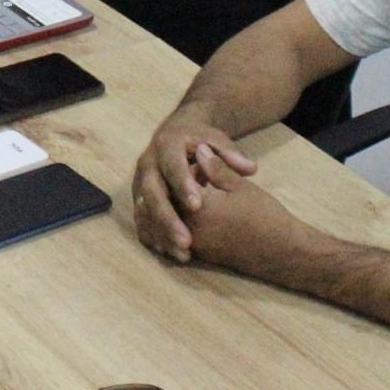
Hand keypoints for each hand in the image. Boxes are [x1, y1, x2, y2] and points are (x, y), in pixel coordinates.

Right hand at [131, 108, 257, 261]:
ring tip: (182, 254)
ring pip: (144, 210)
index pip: (173, 166)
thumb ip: (232, 155)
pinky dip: (153, 236)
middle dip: (167, 218)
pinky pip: (141, 220)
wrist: (173, 135)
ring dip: (160, 233)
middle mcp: (148, 164)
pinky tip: (171, 253)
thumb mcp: (216, 140)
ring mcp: (140, 182)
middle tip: (186, 242)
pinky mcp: (139, 198)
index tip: (197, 206)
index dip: (183, 186)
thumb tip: (249, 168)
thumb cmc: (199, 140)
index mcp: (166, 145)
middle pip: (152, 192)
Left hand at [180, 158, 306, 277]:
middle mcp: (190, 229)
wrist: (284, 252)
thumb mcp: (240, 186)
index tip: (199, 163)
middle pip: (171, 202)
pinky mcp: (202, 255)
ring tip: (199, 192)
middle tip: (197, 176)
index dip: (186, 169)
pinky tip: (201, 210)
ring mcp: (195, 245)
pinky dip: (185, 221)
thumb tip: (198, 149)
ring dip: (181, 204)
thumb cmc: (265, 215)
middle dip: (180, 187)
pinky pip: (183, 234)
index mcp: (198, 208)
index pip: (177, 182)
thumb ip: (216, 168)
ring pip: (175, 220)